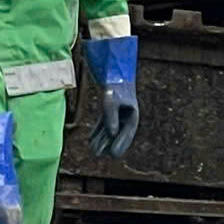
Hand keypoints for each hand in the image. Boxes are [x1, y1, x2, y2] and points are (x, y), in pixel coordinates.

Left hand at [84, 35, 139, 158]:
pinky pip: (104, 123)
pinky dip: (98, 131)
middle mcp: (126, 116)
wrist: (112, 68)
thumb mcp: (111, 100)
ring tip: (92, 150)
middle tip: (98, 154)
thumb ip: (110, 118)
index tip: (112, 155)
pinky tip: (91, 139)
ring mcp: (118, 113)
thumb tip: (111, 134)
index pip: (127, 134)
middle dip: (108, 145)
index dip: (120, 145)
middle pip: (117, 135)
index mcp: (132, 115)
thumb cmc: (114, 83)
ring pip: (109, 130)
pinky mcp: (109, 108)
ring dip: (101, 140)